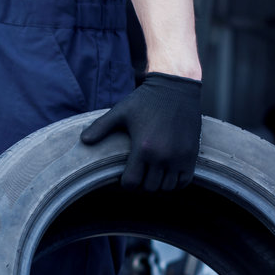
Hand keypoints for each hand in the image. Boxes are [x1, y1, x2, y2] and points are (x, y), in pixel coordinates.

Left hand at [81, 72, 200, 191]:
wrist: (176, 87)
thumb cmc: (146, 100)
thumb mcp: (120, 111)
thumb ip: (101, 127)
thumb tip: (83, 140)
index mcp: (143, 148)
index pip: (131, 183)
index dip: (126, 183)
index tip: (125, 175)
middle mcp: (162, 156)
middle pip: (149, 188)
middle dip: (141, 184)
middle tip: (139, 175)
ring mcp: (179, 156)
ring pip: (166, 187)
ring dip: (158, 184)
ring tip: (152, 175)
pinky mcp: (191, 154)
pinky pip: (184, 181)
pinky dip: (175, 182)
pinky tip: (167, 174)